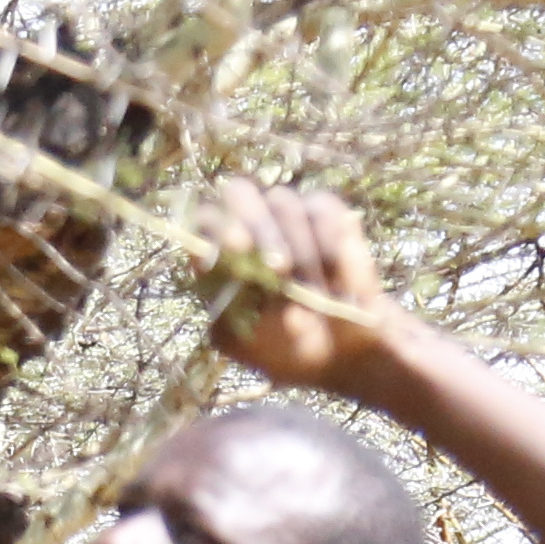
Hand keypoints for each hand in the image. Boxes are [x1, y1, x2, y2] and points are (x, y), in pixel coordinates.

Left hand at [196, 175, 414, 396]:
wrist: (339, 350)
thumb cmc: (284, 347)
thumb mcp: (251, 347)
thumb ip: (238, 323)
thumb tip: (259, 298)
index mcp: (217, 253)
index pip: (204, 220)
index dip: (216, 227)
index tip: (236, 248)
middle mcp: (248, 223)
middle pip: (239, 192)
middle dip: (259, 228)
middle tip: (280, 267)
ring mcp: (286, 213)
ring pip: (284, 203)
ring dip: (300, 251)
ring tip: (316, 297)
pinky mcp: (326, 212)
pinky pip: (325, 211)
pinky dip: (332, 246)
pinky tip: (339, 282)